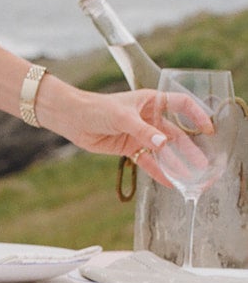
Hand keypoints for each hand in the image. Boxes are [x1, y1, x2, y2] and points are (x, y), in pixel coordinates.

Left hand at [65, 88, 196, 189]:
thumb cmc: (97, 108)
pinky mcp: (130, 148)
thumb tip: (164, 145)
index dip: (196, 115)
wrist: (73, 119)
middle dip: (189, 147)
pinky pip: (147, 161)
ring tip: (191, 175)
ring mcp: (141, 134)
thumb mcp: (123, 117)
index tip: (208, 129)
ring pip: (163, 150)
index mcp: (152, 101)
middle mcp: (150, 117)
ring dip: (176, 162)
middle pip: (175, 133)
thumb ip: (144, 132)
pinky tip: (168, 181)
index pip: (182, 105)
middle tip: (203, 161)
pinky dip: (157, 171)